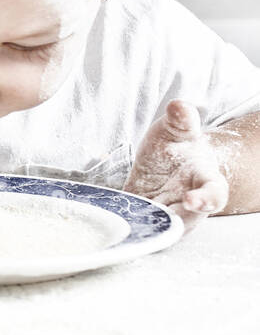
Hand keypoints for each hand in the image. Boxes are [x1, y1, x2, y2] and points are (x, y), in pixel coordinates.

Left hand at [123, 99, 228, 230]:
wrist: (167, 165)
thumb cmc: (176, 148)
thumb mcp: (175, 131)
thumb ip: (180, 121)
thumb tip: (179, 106)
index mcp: (207, 182)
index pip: (214, 194)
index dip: (206, 199)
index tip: (192, 200)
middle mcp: (191, 205)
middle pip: (187, 220)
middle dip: (175, 220)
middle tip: (159, 216)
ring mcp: (169, 216)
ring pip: (162, 229)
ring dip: (149, 225)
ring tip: (135, 218)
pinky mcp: (146, 222)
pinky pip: (140, 229)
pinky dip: (132, 227)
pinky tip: (119, 223)